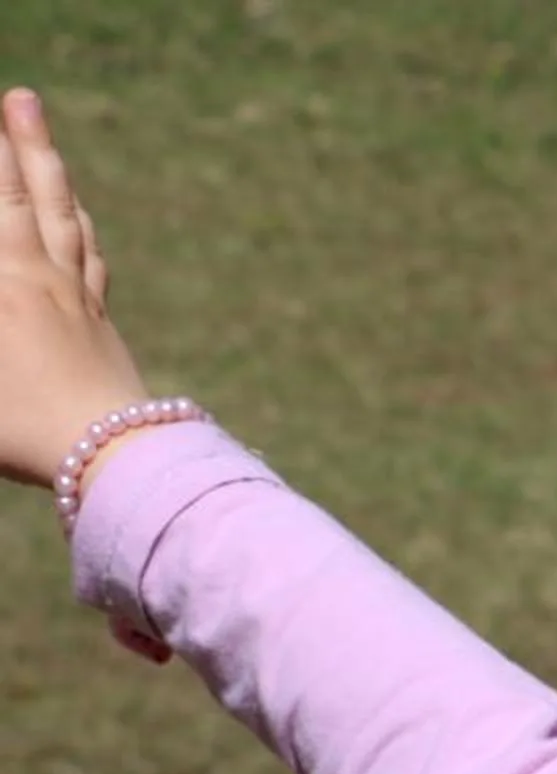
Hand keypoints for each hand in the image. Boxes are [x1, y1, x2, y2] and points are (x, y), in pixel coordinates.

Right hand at [0, 86, 148, 490]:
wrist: (110, 459)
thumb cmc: (20, 424)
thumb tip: (8, 289)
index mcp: (3, 283)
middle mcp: (40, 278)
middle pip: (26, 195)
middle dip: (19, 142)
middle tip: (22, 95)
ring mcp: (78, 300)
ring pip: (64, 219)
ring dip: (51, 174)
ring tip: (42, 139)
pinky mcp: (101, 328)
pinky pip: (90, 261)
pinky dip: (79, 230)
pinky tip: (79, 222)